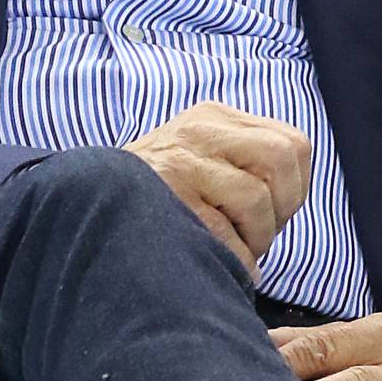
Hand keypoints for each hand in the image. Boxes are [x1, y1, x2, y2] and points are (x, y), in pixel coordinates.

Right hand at [125, 102, 310, 274]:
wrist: (87, 209)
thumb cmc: (156, 198)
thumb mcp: (199, 158)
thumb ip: (243, 161)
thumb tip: (293, 194)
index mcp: (212, 118)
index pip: (292, 144)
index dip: (294, 187)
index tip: (273, 212)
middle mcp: (198, 131)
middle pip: (281, 158)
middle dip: (282, 208)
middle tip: (257, 233)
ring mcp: (181, 164)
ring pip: (256, 199)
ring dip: (255, 239)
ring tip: (233, 249)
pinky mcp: (169, 200)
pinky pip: (227, 236)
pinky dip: (235, 260)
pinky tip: (219, 263)